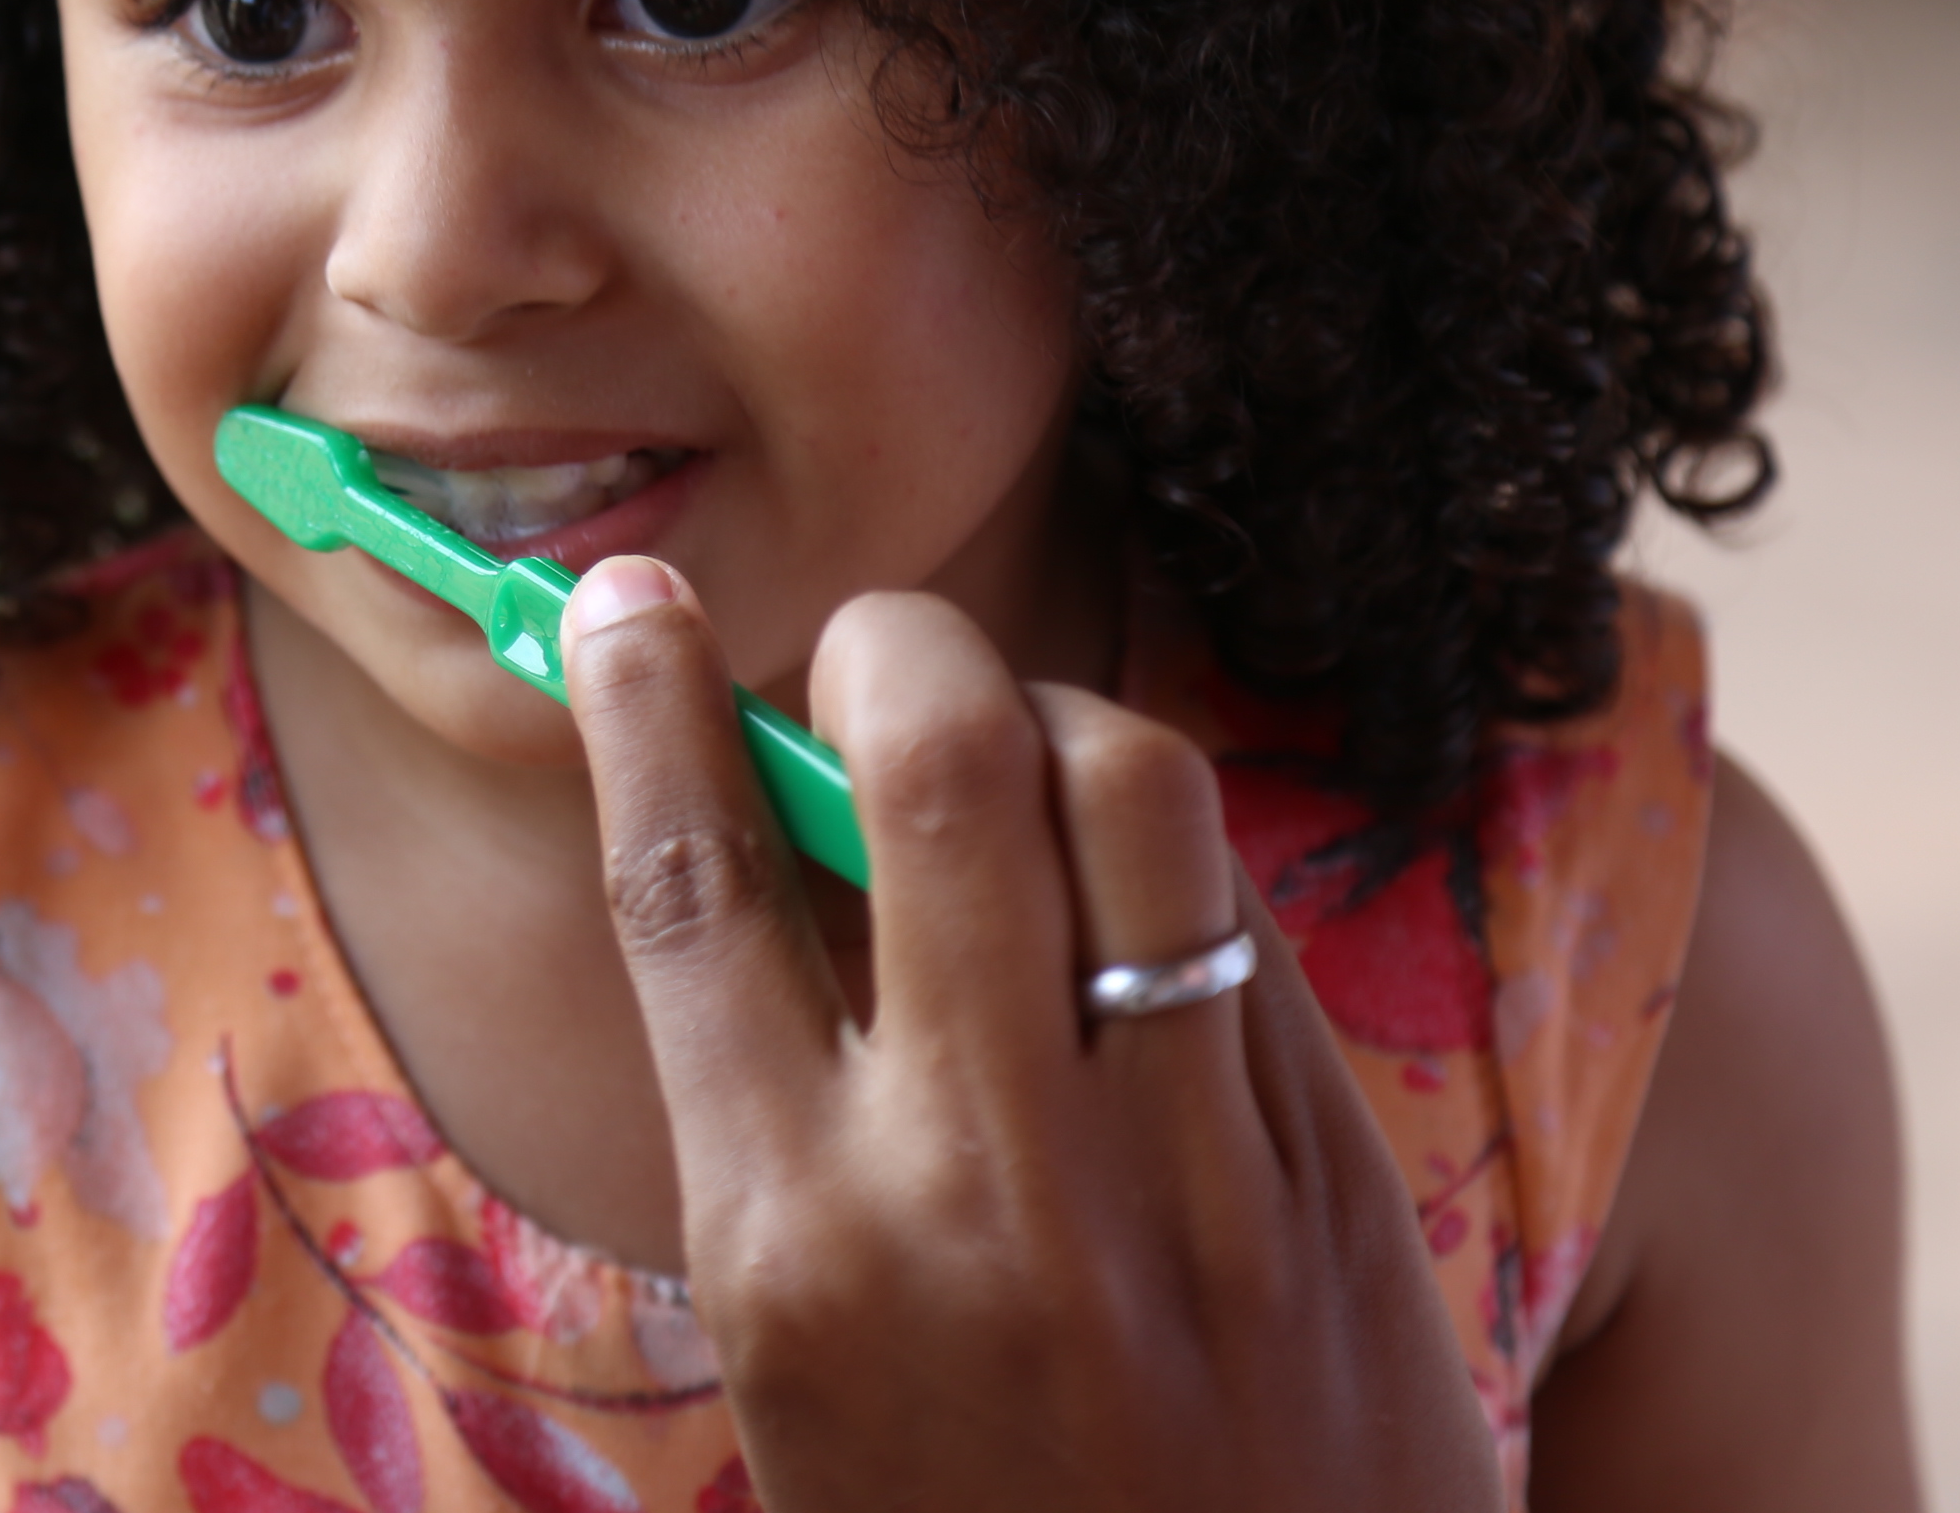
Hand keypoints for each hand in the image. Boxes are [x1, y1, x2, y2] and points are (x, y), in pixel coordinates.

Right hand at [560, 560, 1497, 1512]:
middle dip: (889, 648)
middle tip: (872, 662)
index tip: (624, 603)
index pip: (693, 882)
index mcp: (791, 1244)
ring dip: (1056, 720)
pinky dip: (1171, 867)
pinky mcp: (1335, 1187)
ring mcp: (1182, 1180)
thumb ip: (784, 1106)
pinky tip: (1139, 912)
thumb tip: (776, 820)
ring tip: (1025, 767)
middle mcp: (980, 1189)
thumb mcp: (808, 1356)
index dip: (643, 700)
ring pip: (1131, 788)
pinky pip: (1246, 923)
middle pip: (932, 764)